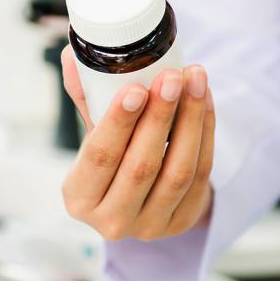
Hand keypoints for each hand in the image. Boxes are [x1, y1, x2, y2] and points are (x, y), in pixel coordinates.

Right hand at [60, 46, 215, 240]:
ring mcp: (150, 226)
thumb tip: (73, 54)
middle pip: (141, 166)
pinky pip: (201, 175)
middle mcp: (112, 221)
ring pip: (178, 171)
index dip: (118, 123)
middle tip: (171, 77)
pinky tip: (205, 100)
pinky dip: (206, 133)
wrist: (140, 200)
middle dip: (159, 117)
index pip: (99, 157)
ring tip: (194, 80)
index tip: (135, 88)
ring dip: (190, 120)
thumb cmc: (112, 160)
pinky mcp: (183, 222)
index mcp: (80, 198)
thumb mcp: (93, 135)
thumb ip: (87, 98)